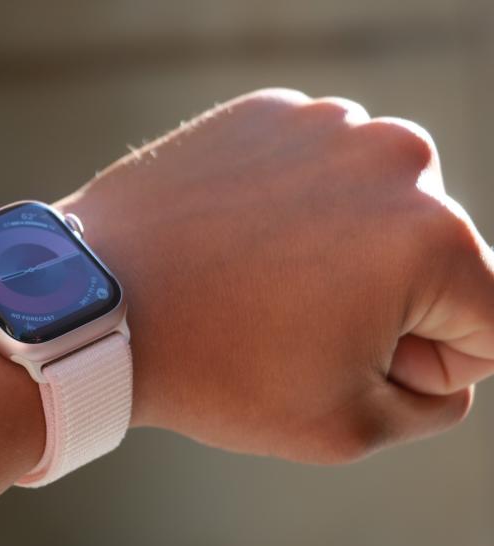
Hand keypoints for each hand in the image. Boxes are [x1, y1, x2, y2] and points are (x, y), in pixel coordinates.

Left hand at [60, 88, 493, 462]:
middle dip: (388, 305)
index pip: (492, 324)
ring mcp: (328, 123)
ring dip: (343, 252)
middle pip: (438, 258)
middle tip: (292, 329)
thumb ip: (432, 403)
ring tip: (260, 285)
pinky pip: (315, 173)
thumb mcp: (342, 428)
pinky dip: (292, 209)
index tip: (350, 365)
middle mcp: (397, 159)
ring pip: (377, 210)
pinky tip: (237, 242)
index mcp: (435, 239)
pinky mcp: (270, 112)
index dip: (431, 365)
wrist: (95, 300)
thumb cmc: (213, 368)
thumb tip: (449, 365)